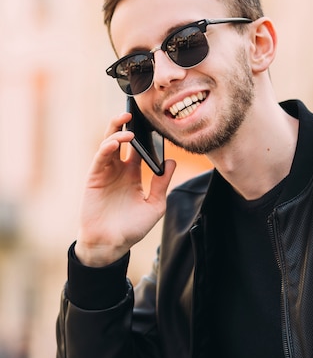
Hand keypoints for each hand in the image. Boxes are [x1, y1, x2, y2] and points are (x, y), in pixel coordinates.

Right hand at [74, 112, 175, 266]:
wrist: (111, 244)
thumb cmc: (132, 228)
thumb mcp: (155, 205)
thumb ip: (162, 183)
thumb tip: (172, 162)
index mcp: (133, 174)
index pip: (139, 149)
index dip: (145, 135)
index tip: (154, 121)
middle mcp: (119, 170)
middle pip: (121, 140)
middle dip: (126, 124)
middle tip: (135, 113)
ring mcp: (106, 172)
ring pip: (108, 143)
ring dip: (116, 130)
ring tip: (127, 122)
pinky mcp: (94, 177)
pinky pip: (100, 158)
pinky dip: (107, 147)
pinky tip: (116, 142)